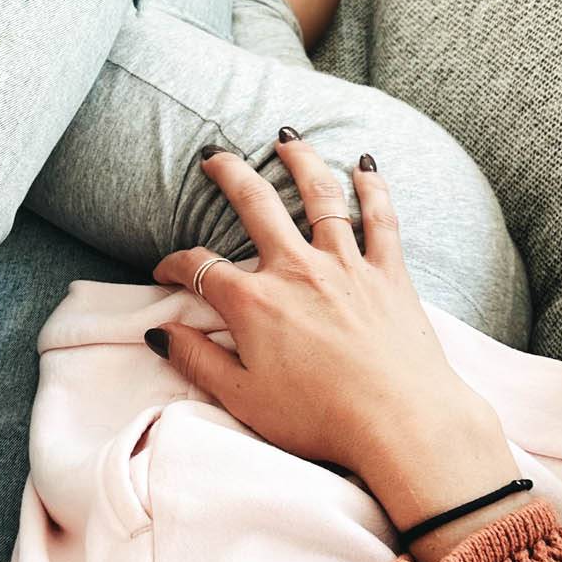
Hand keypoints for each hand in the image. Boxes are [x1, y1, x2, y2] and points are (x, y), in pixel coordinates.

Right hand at [150, 138, 525, 561]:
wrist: (402, 422)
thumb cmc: (319, 418)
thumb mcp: (241, 398)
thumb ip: (196, 361)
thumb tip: (159, 333)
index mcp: (254, 303)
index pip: (199, 268)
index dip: (174, 265)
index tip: (164, 272)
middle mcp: (297, 270)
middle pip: (256, 205)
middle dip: (230, 174)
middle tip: (215, 156)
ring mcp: (347, 265)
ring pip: (320, 196)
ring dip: (301, 161)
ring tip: (287, 139)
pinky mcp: (390, 273)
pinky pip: (381, 218)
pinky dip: (373, 188)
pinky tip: (366, 166)